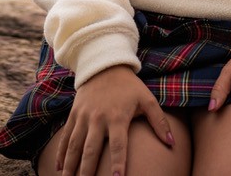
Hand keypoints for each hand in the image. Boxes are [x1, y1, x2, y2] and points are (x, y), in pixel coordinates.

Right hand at [55, 65, 174, 175]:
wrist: (104, 65)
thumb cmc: (129, 86)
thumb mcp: (147, 99)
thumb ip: (159, 122)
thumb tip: (172, 143)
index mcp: (117, 117)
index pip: (118, 145)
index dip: (118, 163)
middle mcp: (98, 118)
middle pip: (91, 149)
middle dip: (86, 170)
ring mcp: (83, 117)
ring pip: (74, 145)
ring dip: (70, 166)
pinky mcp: (74, 114)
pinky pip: (66, 136)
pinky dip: (61, 153)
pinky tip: (59, 168)